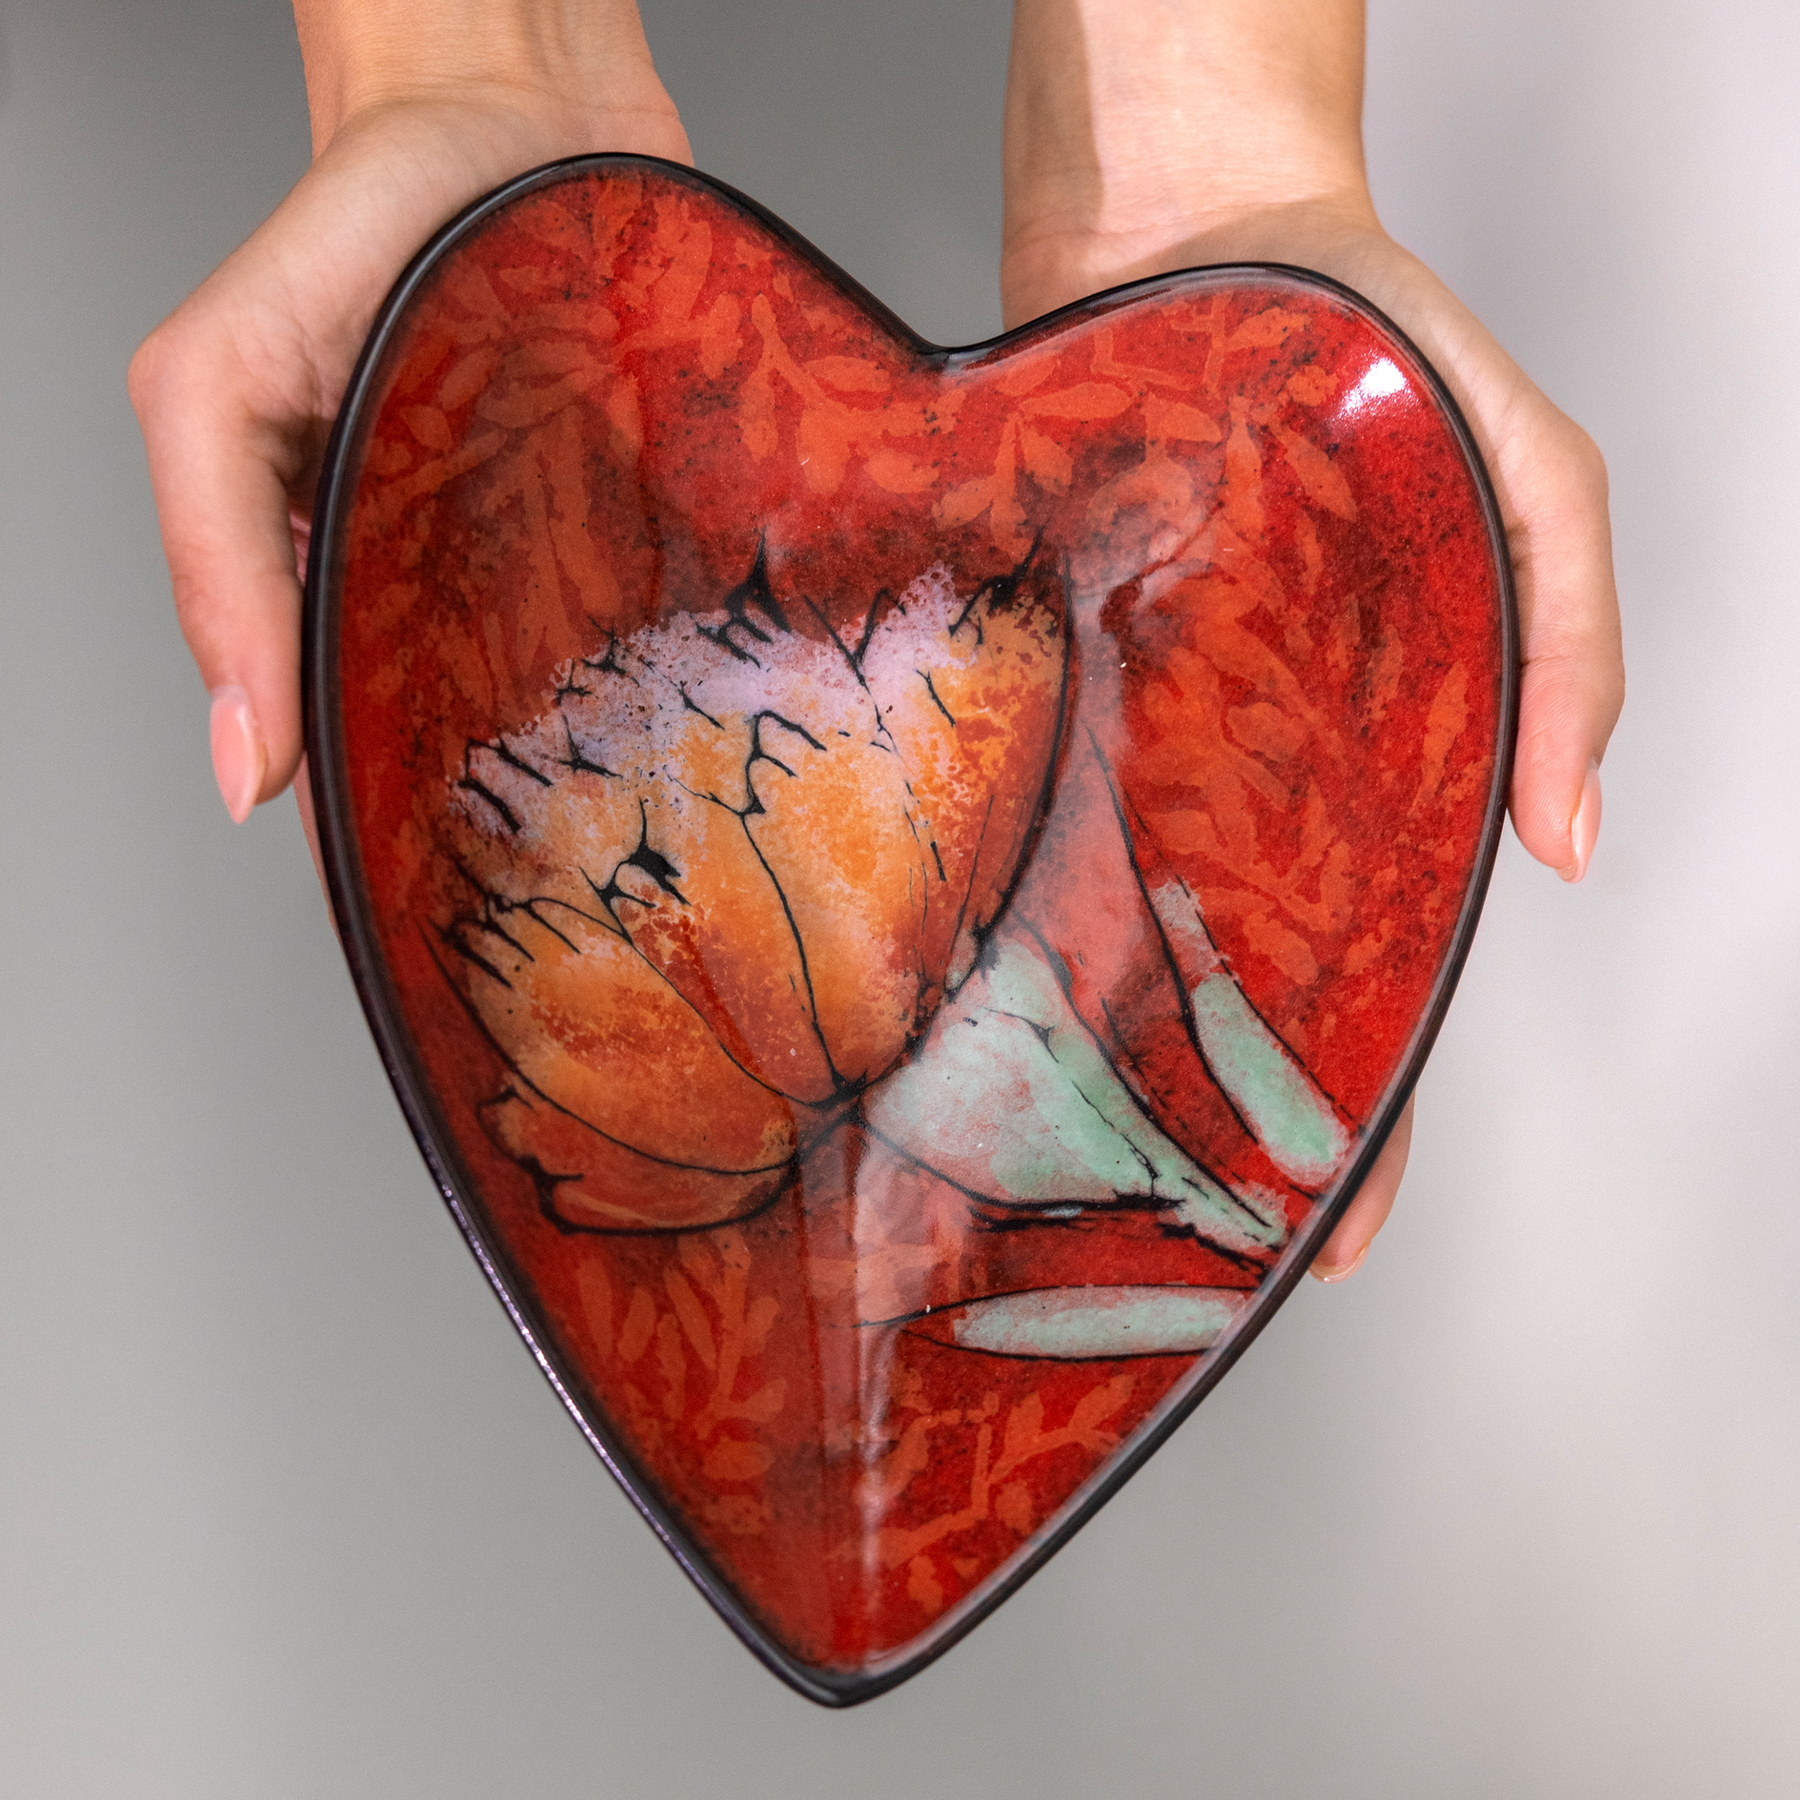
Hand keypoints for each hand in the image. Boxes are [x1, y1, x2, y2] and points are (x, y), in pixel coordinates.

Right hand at [129, 0, 689, 827]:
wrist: (513, 112)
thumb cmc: (351, 225)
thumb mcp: (217, 383)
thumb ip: (214, 563)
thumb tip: (244, 768)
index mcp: (330, 576)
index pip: (341, 736)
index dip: (372, 827)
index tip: (420, 902)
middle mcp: (446, 580)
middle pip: (471, 734)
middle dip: (504, 808)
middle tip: (555, 887)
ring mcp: (554, 554)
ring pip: (572, 698)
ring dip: (601, 755)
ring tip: (638, 828)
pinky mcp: (641, 519)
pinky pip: (655, 620)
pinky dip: (670, 665)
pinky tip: (696, 714)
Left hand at [1000, 0, 1623, 1278]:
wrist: (1183, 226)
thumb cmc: (1369, 352)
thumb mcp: (1528, 490)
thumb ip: (1570, 655)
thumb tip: (1576, 843)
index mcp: (1363, 776)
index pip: (1376, 987)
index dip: (1364, 1130)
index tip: (1334, 1247)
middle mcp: (1225, 789)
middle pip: (1222, 1000)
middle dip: (1200, 1134)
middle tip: (1158, 1263)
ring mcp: (1116, 748)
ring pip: (1101, 932)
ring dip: (1082, 1054)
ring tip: (1034, 1180)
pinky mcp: (1021, 691)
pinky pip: (1009, 818)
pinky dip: (989, 907)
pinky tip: (951, 997)